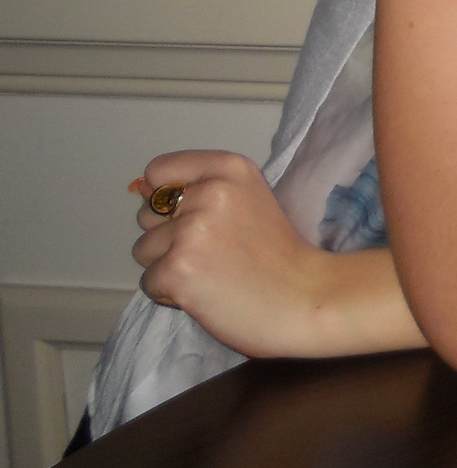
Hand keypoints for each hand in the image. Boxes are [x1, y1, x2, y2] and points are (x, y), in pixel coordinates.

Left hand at [130, 150, 333, 357]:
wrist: (305, 298)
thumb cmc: (279, 256)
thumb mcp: (247, 200)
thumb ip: (199, 191)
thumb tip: (140, 190)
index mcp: (229, 169)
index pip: (159, 170)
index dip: (168, 198)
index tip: (194, 217)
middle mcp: (207, 192)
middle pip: (148, 213)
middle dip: (168, 236)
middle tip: (214, 252)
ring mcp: (191, 231)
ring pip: (144, 250)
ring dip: (168, 266)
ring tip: (211, 273)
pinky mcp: (178, 269)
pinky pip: (148, 281)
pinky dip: (170, 294)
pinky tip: (205, 293)